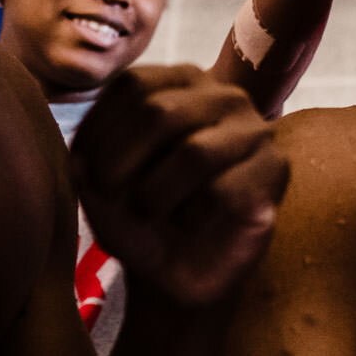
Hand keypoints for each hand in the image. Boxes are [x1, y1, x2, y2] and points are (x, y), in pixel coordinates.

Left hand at [72, 65, 289, 305]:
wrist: (180, 272)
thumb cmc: (139, 218)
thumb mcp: (99, 185)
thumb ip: (87, 159)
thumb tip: (81, 160)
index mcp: (180, 83)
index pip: (133, 84)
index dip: (98, 131)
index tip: (85, 173)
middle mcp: (222, 95)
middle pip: (159, 112)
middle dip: (120, 165)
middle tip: (110, 198)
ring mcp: (254, 129)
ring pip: (195, 152)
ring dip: (155, 194)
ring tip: (149, 212)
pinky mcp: (274, 170)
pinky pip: (225, 190)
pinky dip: (194, 216)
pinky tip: (191, 223)